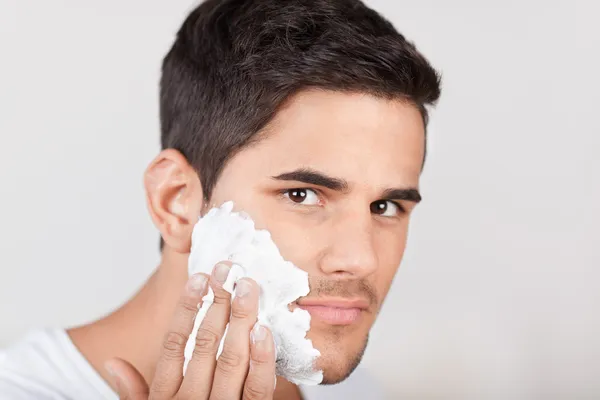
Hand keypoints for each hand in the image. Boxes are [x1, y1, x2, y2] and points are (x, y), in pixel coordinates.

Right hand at [105, 262, 275, 399]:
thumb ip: (133, 393)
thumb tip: (112, 363)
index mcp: (164, 397)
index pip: (174, 344)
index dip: (187, 309)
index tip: (199, 278)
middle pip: (205, 344)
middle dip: (218, 303)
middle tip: (229, 270)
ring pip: (232, 360)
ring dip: (241, 321)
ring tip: (249, 287)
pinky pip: (258, 390)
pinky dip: (262, 360)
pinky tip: (264, 330)